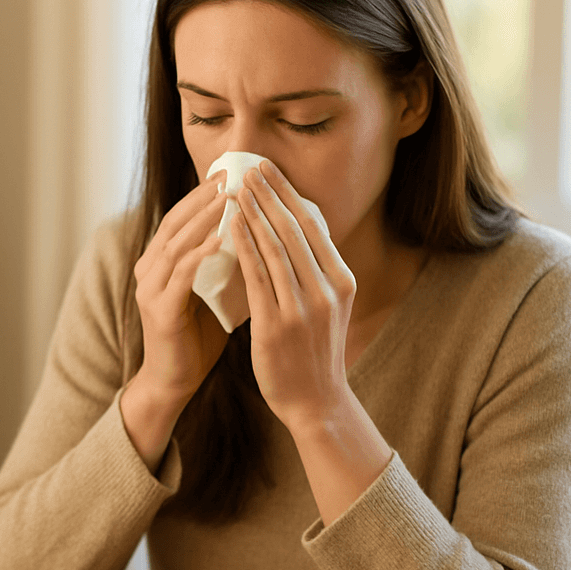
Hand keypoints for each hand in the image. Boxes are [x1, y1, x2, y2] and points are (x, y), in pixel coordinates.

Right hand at [131, 178, 229, 407]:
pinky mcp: (158, 310)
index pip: (183, 218)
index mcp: (162, 262)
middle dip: (202, 197)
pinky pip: (179, 275)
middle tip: (229, 175)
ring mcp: (150, 289)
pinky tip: (220, 239)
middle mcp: (149, 269)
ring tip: (227, 198)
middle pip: (175, 222)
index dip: (204, 194)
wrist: (176, 380)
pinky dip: (199, 254)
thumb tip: (262, 234)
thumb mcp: (216, 292)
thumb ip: (228, 264)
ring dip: (202, 219)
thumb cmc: (199, 337)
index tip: (230, 172)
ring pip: (175, 243)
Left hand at [230, 160, 357, 433]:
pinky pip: (256, 278)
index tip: (268, 170)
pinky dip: (242, 249)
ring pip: (274, 249)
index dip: (288, 193)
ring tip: (234, 190)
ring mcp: (302, 309)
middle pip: (294, 229)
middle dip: (269, 194)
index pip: (313, 226)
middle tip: (248, 168)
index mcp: (342, 281)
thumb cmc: (316, 351)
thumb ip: (316, 270)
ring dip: (252, 214)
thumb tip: (295, 228)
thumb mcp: (329, 306)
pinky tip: (228, 229)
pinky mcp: (276, 327)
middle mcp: (326, 291)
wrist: (316, 402)